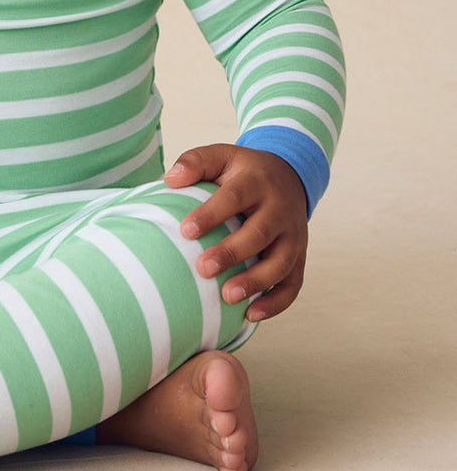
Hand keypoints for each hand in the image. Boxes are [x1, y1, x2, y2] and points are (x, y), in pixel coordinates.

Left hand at [164, 144, 307, 321]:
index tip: (185, 231)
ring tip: (227, 296)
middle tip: (203, 269)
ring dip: (256, 282)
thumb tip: (169, 180)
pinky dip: (276, 302)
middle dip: (233, 253)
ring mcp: (293, 235)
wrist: (289, 176)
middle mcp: (279, 209)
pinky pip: (293, 284)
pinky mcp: (300, 257)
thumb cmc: (242, 171)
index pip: (235, 196)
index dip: (211, 214)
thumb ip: (195, 163)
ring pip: (281, 263)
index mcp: (257, 182)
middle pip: (260, 233)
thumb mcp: (221, 156)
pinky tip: (251, 315)